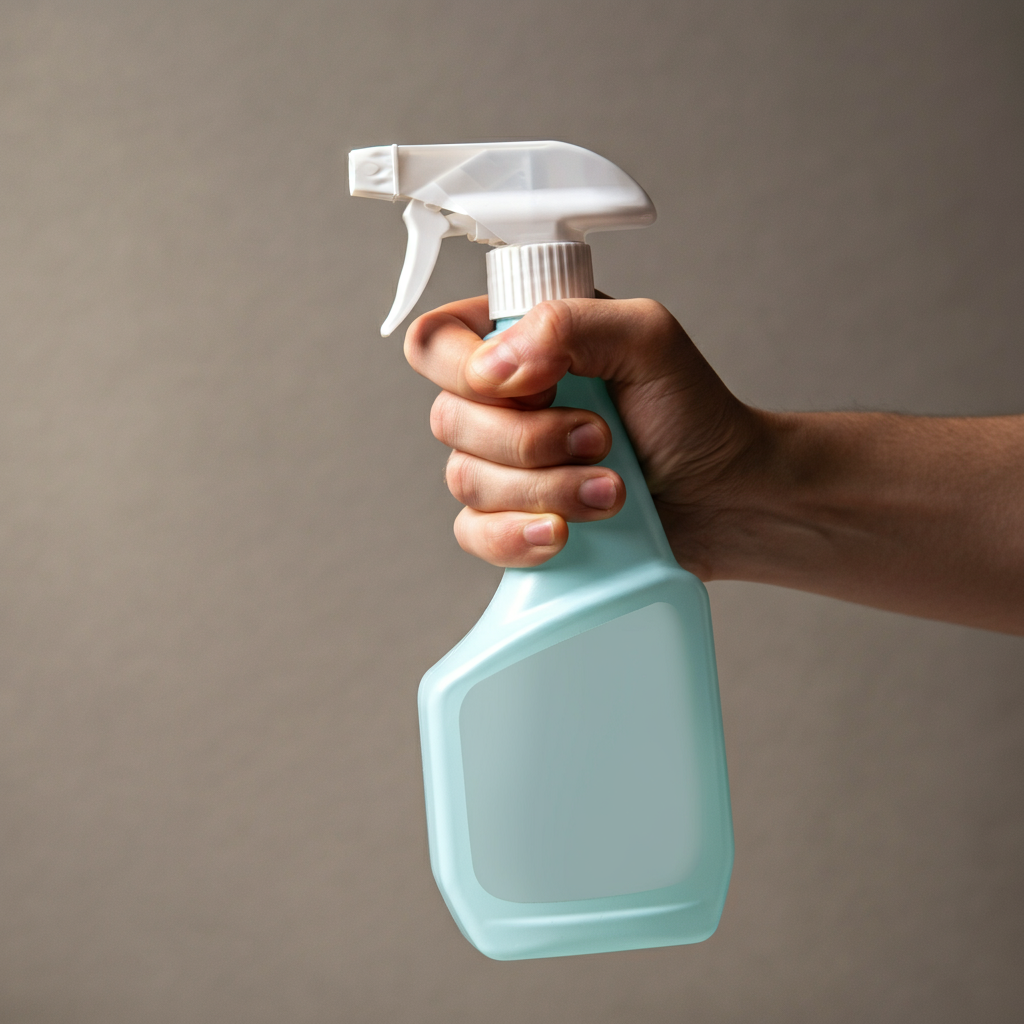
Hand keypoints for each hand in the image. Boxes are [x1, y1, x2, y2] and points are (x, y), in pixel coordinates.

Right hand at [404, 294, 762, 574]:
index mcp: (517, 343)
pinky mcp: (512, 522)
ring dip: (547, 489)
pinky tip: (563, 534)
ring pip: (465, 481)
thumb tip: (492, 367)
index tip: (540, 385)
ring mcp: (500, 467)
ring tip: (612, 489)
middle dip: (530, 439)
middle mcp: (499, 403)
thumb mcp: (646, 338)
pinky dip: (519, 537)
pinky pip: (474, 535)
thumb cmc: (690, 411)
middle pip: (446, 419)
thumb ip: (567, 325)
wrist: (724, 495)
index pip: (435, 343)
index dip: (466, 369)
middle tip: (601, 438)